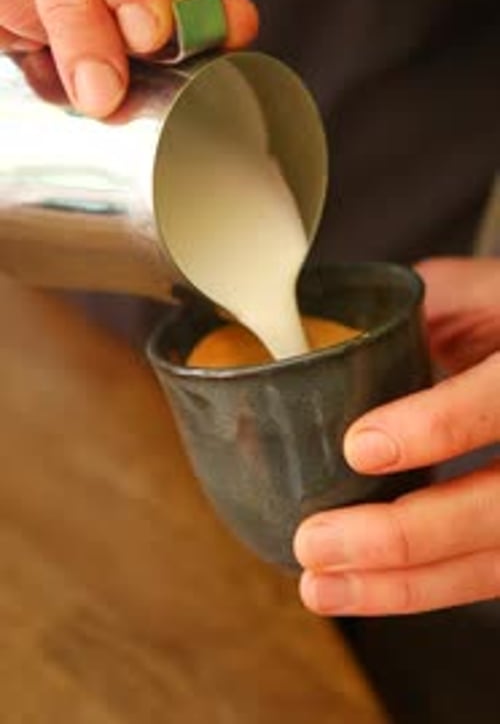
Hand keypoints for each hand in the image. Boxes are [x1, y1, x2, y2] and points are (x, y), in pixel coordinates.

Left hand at [294, 257, 499, 615]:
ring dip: (405, 585)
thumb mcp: (472, 291)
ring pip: (497, 560)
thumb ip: (415, 312)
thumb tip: (319, 335)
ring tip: (321, 585)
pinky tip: (365, 589)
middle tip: (317, 540)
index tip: (361, 445)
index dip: (441, 425)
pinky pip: (490, 573)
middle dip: (406, 535)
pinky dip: (425, 588)